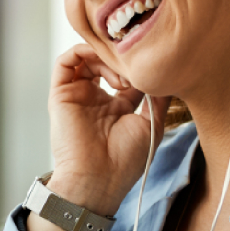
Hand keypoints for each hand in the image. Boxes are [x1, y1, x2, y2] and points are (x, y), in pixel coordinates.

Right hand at [31, 44, 169, 230]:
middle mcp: (96, 99)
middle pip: (106, 62)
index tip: (152, 68)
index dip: (138, 66)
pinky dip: (81, 51)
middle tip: (135, 69)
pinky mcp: (61, 94)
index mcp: (117, 107)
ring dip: (105, 57)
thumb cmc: (125, 161)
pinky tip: (100, 62)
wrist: (98, 179)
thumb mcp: (152, 125)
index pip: (126, 74)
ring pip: (87, 58)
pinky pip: (65, 62)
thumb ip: (159, 99)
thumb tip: (169, 75)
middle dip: (121, 60)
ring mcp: (78, 95)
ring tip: (121, 77)